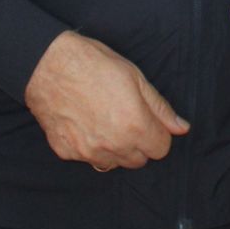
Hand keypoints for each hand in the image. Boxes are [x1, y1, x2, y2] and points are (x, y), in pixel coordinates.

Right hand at [24, 31, 189, 170]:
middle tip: (127, 117)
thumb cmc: (94, 65)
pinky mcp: (67, 152)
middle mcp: (113, 145)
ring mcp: (88, 152)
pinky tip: (86, 123)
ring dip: (116, 148)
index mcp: (135, 126)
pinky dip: (92, 147)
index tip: (148, 119)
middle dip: (139, 143)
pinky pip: (89, 158)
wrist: (48, 65)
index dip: (158, 132)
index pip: (161, 148)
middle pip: (139, 160)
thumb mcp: (135, 77)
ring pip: (114, 163)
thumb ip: (160, 108)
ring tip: (106, 119)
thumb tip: (182, 128)